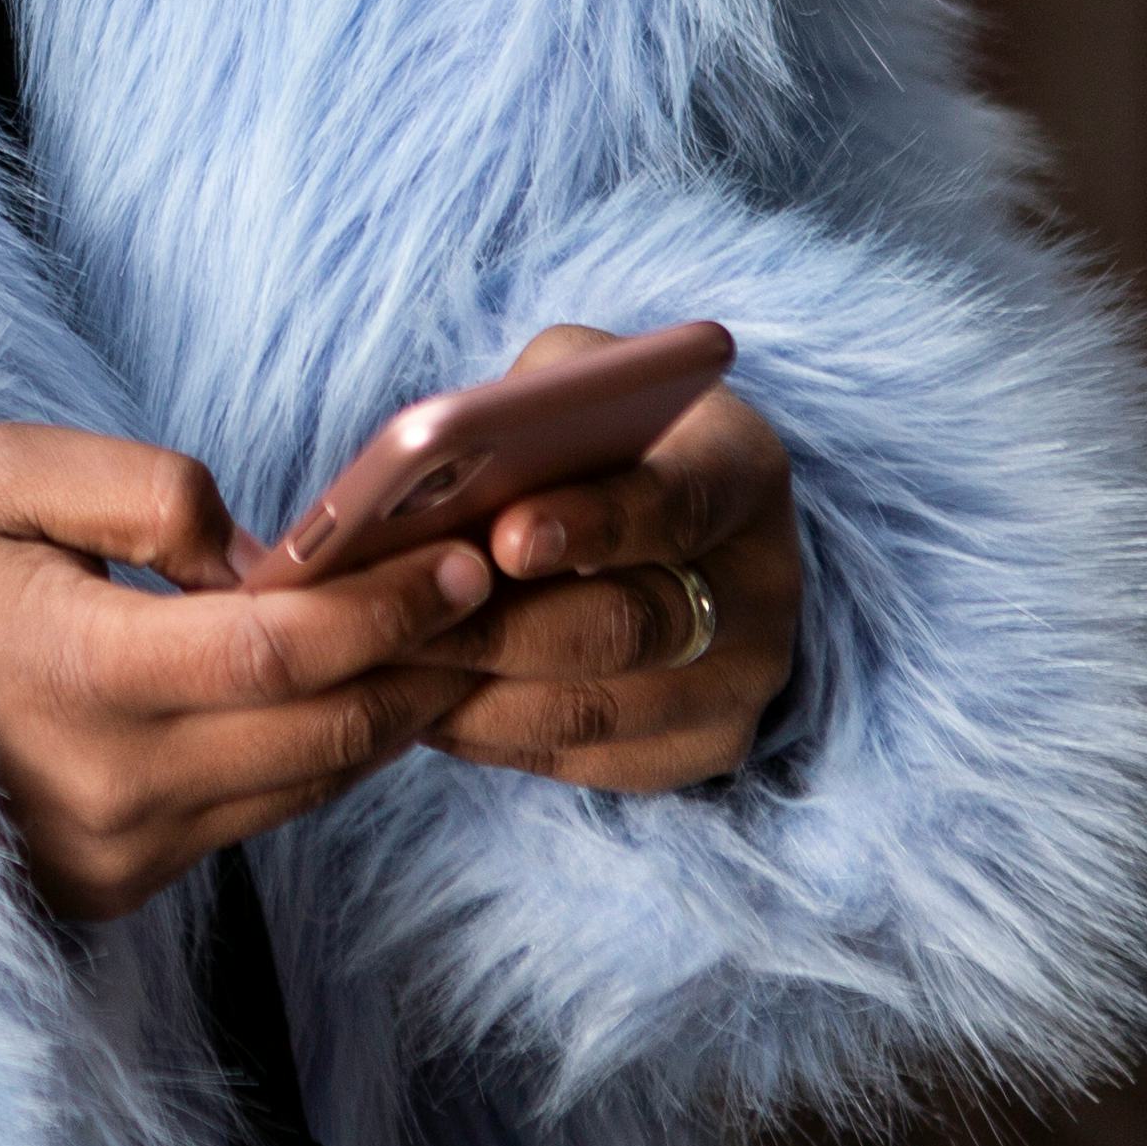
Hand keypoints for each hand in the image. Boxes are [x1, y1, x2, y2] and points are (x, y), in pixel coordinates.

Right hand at [0, 423, 496, 921]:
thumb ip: (136, 489)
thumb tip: (257, 551)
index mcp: (75, 671)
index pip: (279, 649)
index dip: (387, 606)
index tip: (462, 558)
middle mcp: (111, 781)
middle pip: (325, 726)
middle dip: (429, 658)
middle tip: (502, 592)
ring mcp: (122, 846)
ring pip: (314, 779)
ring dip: (397, 709)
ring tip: (458, 636)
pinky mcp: (127, 881)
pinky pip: (267, 811)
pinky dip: (330, 747)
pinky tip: (365, 687)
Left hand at [375, 325, 802, 792]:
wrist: (660, 520)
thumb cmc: (596, 438)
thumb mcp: (573, 384)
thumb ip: (527, 406)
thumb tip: (437, 463)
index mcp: (740, 470)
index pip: (677, 503)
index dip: (593, 523)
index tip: (506, 537)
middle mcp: (765, 583)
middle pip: (627, 625)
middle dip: (499, 627)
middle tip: (396, 622)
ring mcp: (745, 677)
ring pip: (595, 709)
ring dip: (474, 693)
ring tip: (381, 667)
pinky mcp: (706, 747)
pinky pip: (584, 761)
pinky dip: (490, 737)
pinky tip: (419, 705)